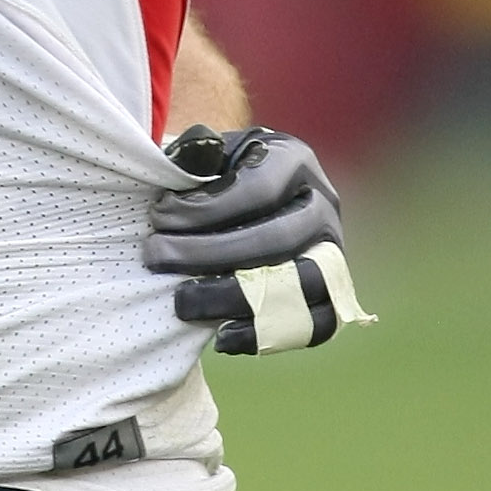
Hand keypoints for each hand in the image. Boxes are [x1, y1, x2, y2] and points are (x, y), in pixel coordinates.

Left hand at [142, 124, 374, 355]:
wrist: (255, 201)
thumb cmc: (222, 174)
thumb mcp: (210, 153)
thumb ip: (194, 159)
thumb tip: (178, 177)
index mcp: (293, 161)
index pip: (257, 189)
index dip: (205, 207)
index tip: (159, 217)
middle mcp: (322, 205)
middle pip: (275, 240)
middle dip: (208, 253)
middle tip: (157, 257)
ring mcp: (332, 252)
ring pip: (299, 285)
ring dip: (234, 297)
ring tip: (183, 302)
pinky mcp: (331, 293)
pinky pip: (314, 325)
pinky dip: (267, 334)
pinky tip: (220, 336)